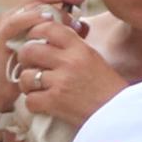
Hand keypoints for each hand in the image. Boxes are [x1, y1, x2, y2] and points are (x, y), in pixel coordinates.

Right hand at [0, 0, 83, 97]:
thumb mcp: (51, 47)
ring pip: (32, 6)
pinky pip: (17, 21)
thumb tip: (85, 24)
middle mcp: (19, 13)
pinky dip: (33, 17)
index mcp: (30, 14)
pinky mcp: (3, 35)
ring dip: (53, 6)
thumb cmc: (29, 68)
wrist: (3, 90)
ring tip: (71, 14)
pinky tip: (48, 18)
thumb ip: (65, 34)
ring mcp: (9, 23)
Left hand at [8, 11, 126, 136]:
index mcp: (79, 48)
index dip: (35, 32)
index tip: (32, 39)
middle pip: (29, 50)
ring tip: (35, 88)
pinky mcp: (55, 102)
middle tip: (30, 66)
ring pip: (26, 76)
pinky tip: (42, 103)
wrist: (117, 112)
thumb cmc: (105, 86)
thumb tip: (49, 34)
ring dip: (27, 84)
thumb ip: (72, 45)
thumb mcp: (92, 56)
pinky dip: (33, 103)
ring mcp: (61, 82)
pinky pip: (29, 100)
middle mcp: (68, 61)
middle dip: (24, 59)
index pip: (48, 28)